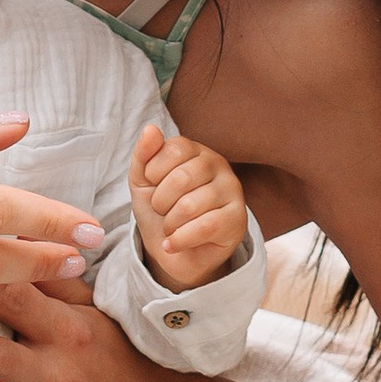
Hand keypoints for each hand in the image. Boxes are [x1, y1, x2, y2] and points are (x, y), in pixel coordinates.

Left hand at [129, 124, 246, 288]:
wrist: (173, 252)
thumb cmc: (160, 211)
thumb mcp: (142, 181)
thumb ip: (143, 154)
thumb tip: (150, 128)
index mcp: (196, 150)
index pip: (173, 149)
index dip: (153, 173)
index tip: (153, 187)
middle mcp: (219, 166)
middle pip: (181, 178)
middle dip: (160, 202)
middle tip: (162, 211)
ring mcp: (232, 192)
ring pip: (190, 205)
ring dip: (169, 224)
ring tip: (171, 228)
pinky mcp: (238, 220)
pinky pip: (205, 227)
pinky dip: (179, 240)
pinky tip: (174, 243)